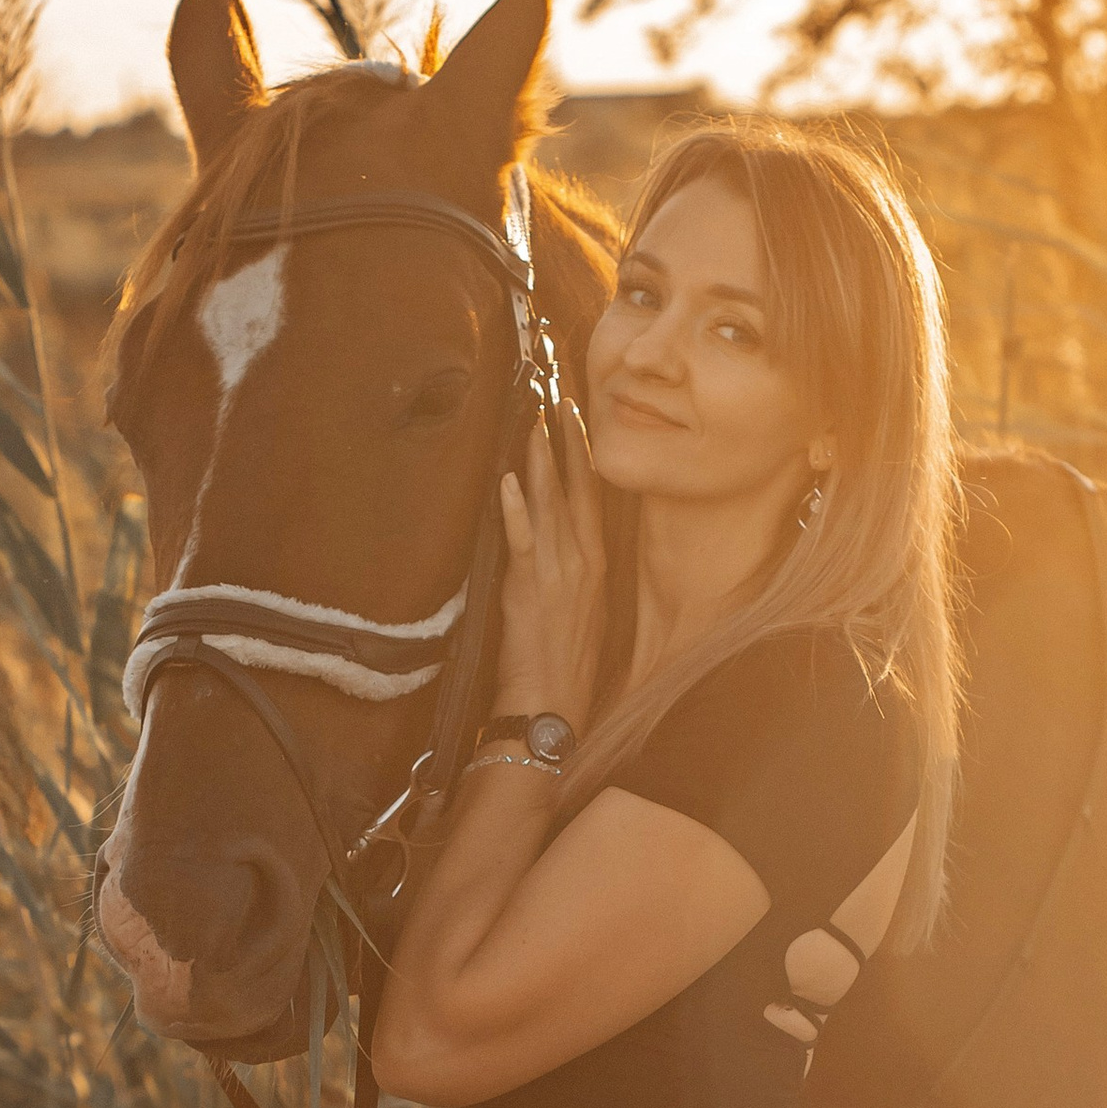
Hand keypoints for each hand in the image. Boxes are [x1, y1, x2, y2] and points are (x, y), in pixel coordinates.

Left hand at [493, 399, 604, 729]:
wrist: (553, 711)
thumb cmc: (566, 671)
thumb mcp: (583, 615)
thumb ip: (575, 575)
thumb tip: (565, 548)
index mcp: (597, 567)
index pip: (594, 498)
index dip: (585, 455)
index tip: (579, 417)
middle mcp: (583, 564)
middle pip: (577, 490)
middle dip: (569, 442)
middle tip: (561, 397)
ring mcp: (559, 575)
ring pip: (550, 506)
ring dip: (540, 461)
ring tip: (534, 421)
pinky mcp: (530, 592)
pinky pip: (524, 542)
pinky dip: (516, 510)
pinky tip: (508, 481)